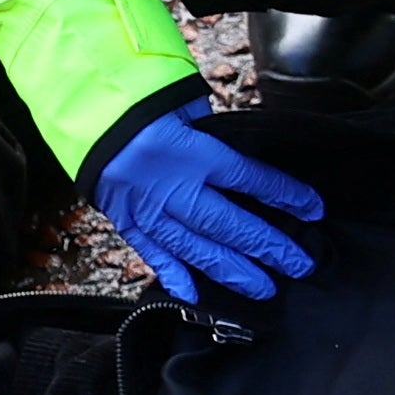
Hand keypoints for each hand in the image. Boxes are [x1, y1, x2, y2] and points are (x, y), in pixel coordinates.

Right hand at [95, 104, 325, 304]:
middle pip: (230, 224)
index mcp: (192, 150)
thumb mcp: (186, 104)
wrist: (81, 105)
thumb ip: (215, 135)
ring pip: (197, 248)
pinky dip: (174, 276)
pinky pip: (152, 253)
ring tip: (263, 289)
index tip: (314, 210)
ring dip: (233, 271)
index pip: (251, 177)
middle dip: (269, 247)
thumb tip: (241, 163)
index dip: (286, 195)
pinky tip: (196, 296)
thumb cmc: (139, 97)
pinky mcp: (125, 219)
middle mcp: (172, 186)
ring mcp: (147, 208)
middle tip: (299, 265)